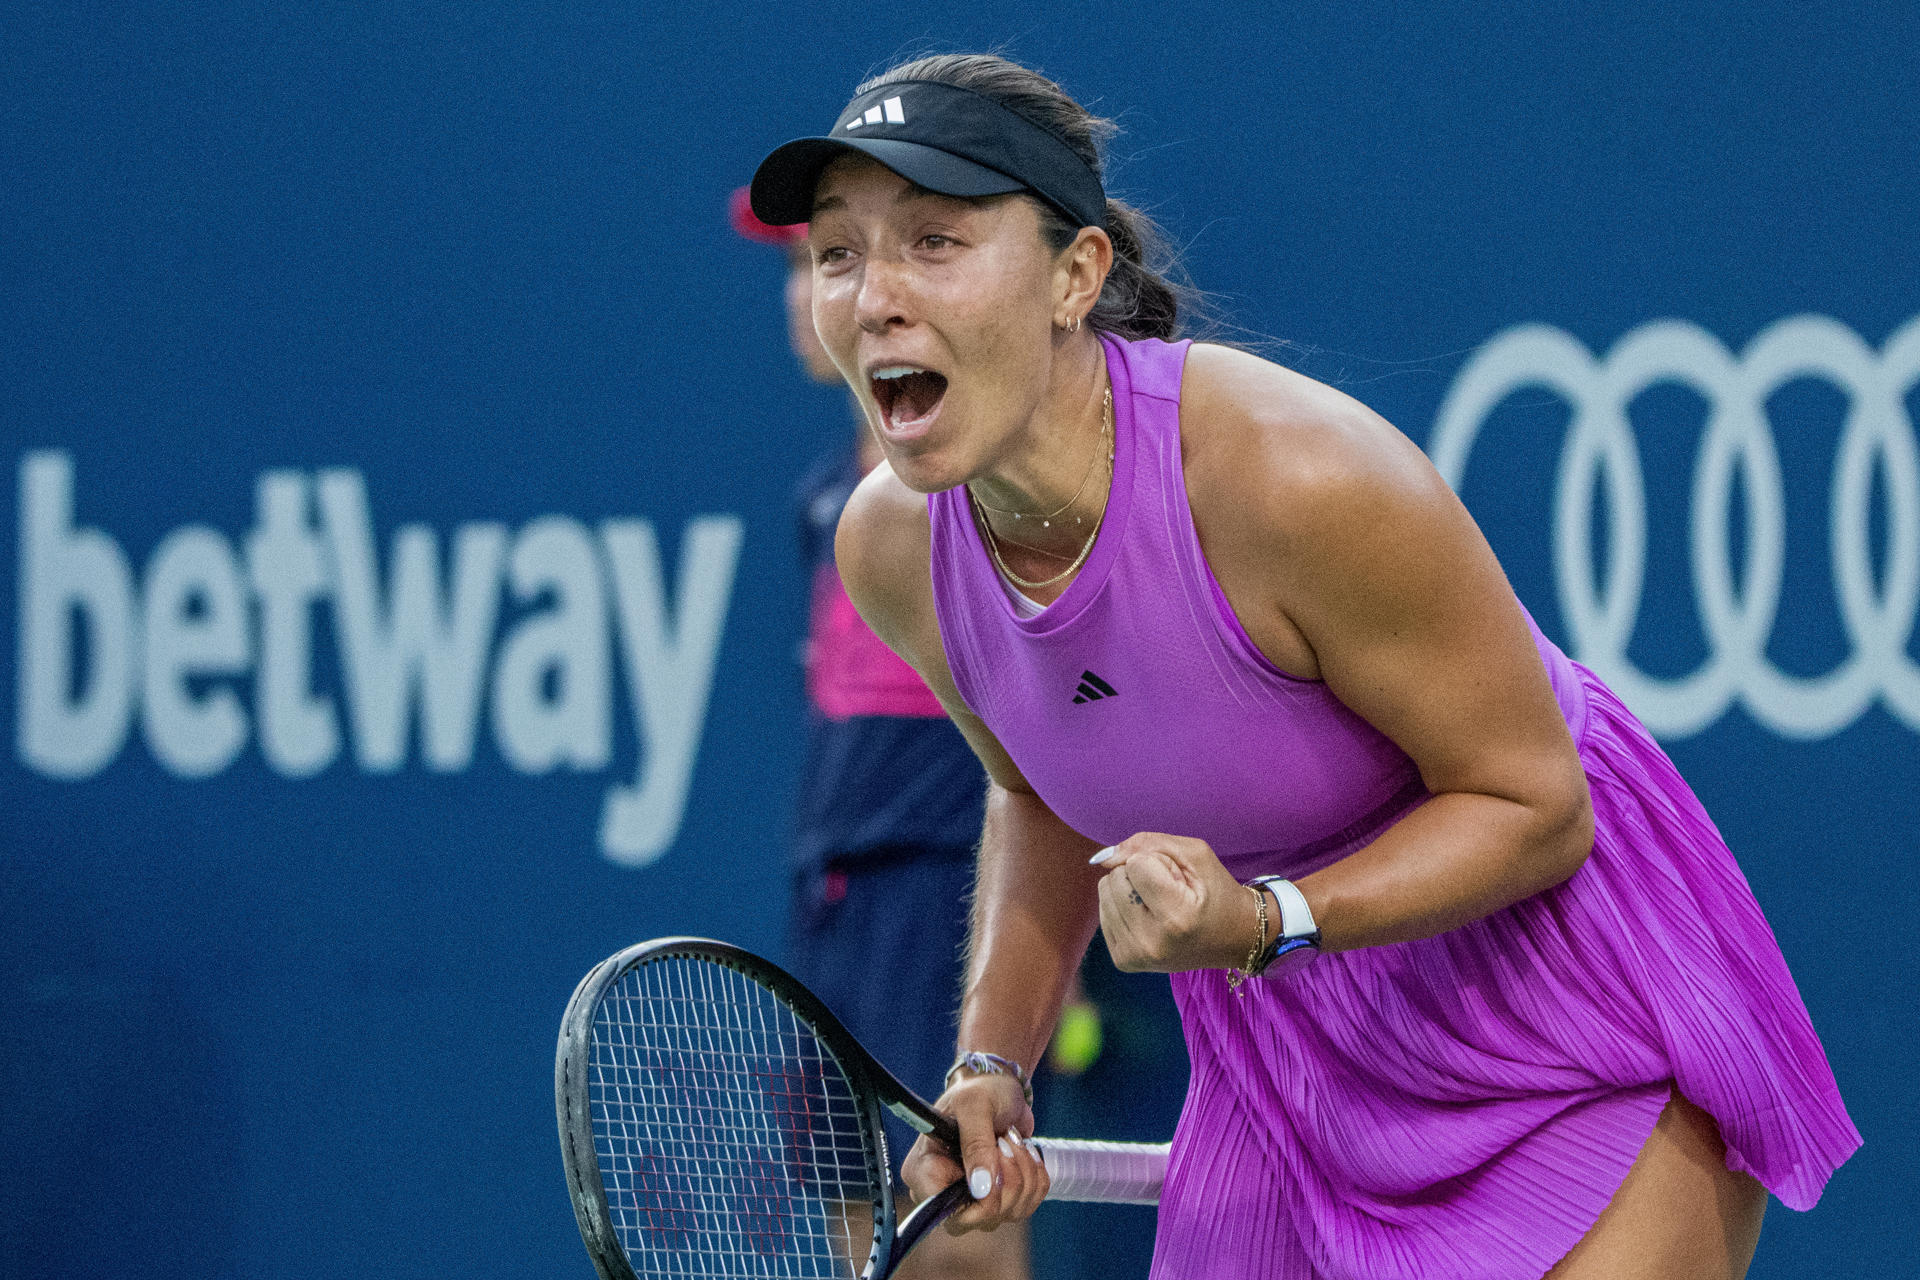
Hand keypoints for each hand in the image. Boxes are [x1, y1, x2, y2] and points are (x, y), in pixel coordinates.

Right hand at [900, 1072, 1048, 1233]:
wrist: (1000, 1089)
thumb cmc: (979, 1090)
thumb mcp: (974, 1106)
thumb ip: (976, 1144)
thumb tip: (981, 1187)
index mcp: (923, 1170)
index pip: (942, 1210)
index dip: (976, 1197)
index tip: (994, 1163)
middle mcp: (944, 1193)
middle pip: (979, 1218)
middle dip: (1007, 1181)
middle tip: (1005, 1142)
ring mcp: (972, 1200)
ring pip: (1006, 1213)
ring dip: (1023, 1172)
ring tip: (1012, 1138)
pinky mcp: (998, 1200)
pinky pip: (1025, 1206)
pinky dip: (1034, 1177)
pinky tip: (1023, 1151)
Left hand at [1092, 833, 1257, 972]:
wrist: (1232, 938)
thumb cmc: (1216, 891)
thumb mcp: (1194, 855)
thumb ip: (1147, 844)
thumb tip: (1103, 858)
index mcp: (1176, 917)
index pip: (1135, 865)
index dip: (1156, 862)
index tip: (1178, 879)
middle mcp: (1152, 942)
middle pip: (1114, 878)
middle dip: (1139, 874)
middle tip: (1169, 892)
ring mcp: (1135, 956)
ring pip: (1104, 894)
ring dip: (1128, 890)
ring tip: (1159, 904)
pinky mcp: (1124, 961)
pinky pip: (1103, 914)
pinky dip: (1123, 907)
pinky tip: (1148, 917)